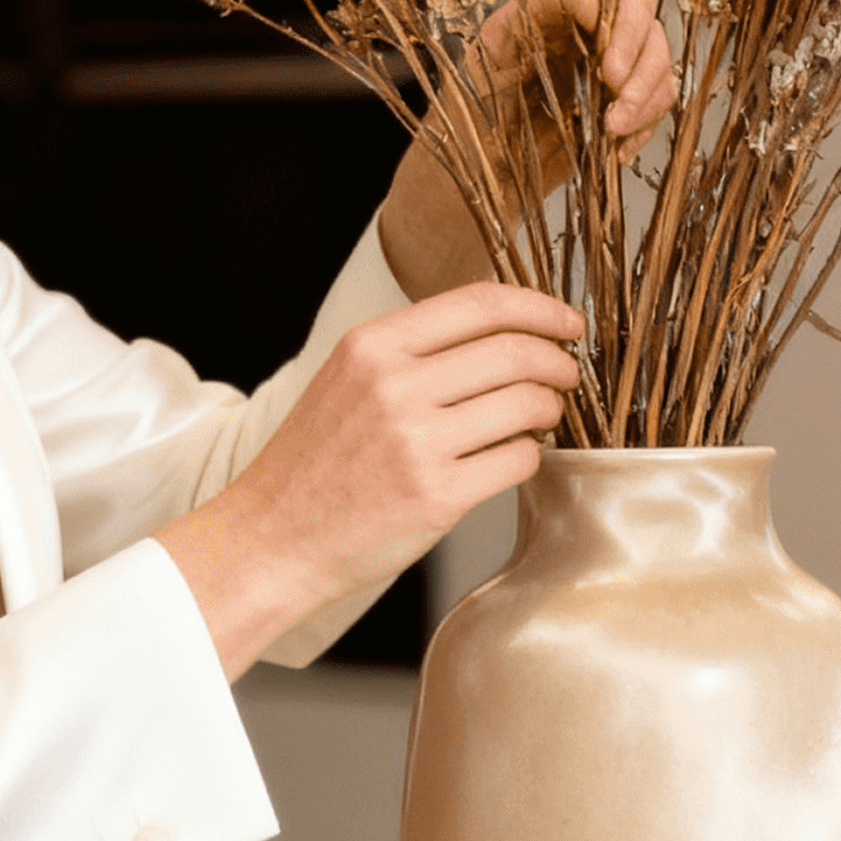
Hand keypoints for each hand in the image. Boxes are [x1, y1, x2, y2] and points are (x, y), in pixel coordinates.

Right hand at [153, 282, 587, 675]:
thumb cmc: (315, 463)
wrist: (273, 537)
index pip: (480, 303)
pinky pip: (518, 460)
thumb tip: (503, 334)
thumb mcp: (347, 381)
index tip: (567, 324)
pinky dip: (528, 456)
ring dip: (549, 409)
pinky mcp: (436, 495)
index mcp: (371, 346)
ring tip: (542, 418)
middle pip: (514, 351)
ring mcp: (415, 442)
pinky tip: (513, 458)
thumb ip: (412, 352)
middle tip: (567, 376)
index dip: (540, 308)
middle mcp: (393, 386)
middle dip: (557, 362)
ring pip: (526, 404)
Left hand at [377, 0, 675, 298]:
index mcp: (540, 12)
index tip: (609, 71)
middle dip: (639, 65)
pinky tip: (618, 151)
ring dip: (646, 99)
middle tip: (616, 106)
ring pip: (657, 60)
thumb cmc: (467, 118)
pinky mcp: (622, 98)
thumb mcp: (475, 76)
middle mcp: (580, 27)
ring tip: (612, 134)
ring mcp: (607, 61)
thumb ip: (511, 44)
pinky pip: (657, 101)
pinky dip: (646, 125)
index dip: (614, 24)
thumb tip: (554, 34)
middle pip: (640, 19)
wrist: (478, 170)